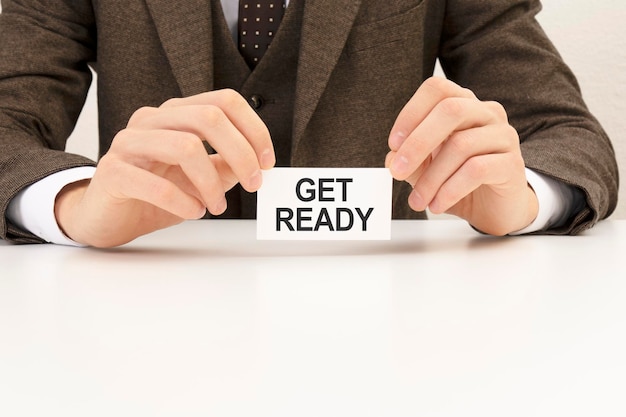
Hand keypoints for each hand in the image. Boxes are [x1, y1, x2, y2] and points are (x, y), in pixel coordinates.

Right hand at [55, 89, 274, 246]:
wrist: (105, 216)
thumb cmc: (154, 193)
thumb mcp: (200, 178)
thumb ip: (226, 166)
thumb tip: (259, 164)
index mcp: (175, 114)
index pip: (224, 101)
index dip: (254, 129)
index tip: (267, 162)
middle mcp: (151, 120)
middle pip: (209, 117)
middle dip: (240, 153)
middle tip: (254, 185)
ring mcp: (128, 143)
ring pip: (185, 146)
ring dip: (212, 183)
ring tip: (218, 207)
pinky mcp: (112, 172)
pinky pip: (156, 185)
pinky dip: (184, 202)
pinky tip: (193, 212)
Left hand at [386, 77, 537, 234]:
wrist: (496, 209)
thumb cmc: (460, 181)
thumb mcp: (427, 169)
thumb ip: (409, 159)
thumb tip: (391, 159)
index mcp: (464, 105)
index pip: (437, 89)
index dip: (411, 113)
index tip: (393, 144)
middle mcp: (487, 113)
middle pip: (451, 110)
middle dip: (418, 143)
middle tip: (397, 172)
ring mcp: (503, 136)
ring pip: (461, 145)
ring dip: (431, 178)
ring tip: (418, 201)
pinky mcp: (512, 163)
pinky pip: (477, 170)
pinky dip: (450, 190)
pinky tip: (438, 204)